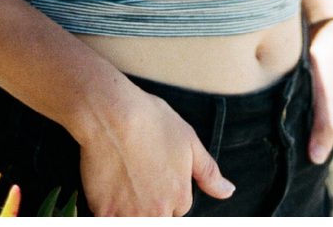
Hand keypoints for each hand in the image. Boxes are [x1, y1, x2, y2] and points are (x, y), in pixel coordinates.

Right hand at [74, 83, 232, 215]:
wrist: (115, 116)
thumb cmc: (154, 123)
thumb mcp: (190, 143)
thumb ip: (209, 173)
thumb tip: (228, 192)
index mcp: (180, 197)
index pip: (178, 210)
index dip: (167, 192)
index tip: (156, 173)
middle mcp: (157, 211)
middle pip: (157, 218)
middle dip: (150, 204)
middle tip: (139, 178)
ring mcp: (129, 214)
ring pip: (134, 221)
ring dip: (129, 209)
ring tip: (124, 184)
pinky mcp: (104, 213)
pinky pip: (110, 220)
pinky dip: (108, 209)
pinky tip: (107, 188)